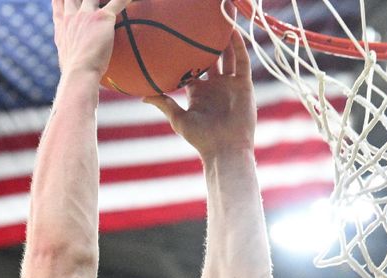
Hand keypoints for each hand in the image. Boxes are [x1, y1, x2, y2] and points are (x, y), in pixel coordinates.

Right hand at [52, 0, 129, 78]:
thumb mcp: (69, 64)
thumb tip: (77, 72)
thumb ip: (73, 58)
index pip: (59, 6)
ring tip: (107, 0)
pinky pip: (117, 3)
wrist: (79, 74)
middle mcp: (72, 17)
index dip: (61, 0)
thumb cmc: (75, 76)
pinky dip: (125, 1)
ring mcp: (86, 15)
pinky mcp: (102, 18)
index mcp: (63, 27)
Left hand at [144, 31, 256, 159]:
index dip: (186, 52)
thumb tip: (142, 96)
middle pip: (212, 57)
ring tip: (219, 19)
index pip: (192, 67)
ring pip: (228, 55)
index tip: (179, 35)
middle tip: (199, 21)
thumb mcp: (178, 119)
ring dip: (225, 38)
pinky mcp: (244, 86)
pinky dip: (239, 46)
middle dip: (207, 41)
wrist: (225, 149)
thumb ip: (163, 103)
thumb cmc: (200, 138)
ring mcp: (230, 84)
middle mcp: (215, 85)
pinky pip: (242, 62)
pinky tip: (232, 31)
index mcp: (198, 92)